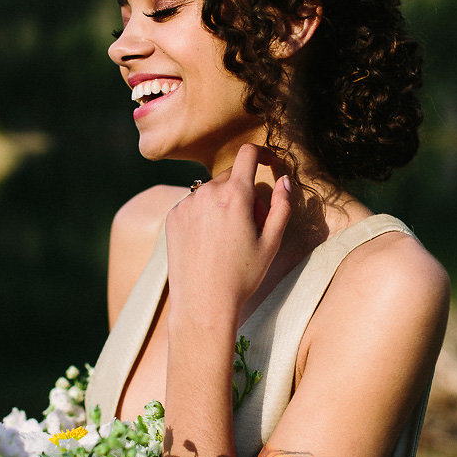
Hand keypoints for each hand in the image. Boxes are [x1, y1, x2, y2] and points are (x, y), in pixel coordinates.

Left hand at [164, 145, 291, 324]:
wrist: (203, 303)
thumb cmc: (242, 276)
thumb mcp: (271, 243)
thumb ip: (282, 207)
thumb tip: (284, 181)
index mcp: (235, 195)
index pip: (249, 154)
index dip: (262, 153)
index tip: (268, 162)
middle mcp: (206, 192)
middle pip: (231, 176)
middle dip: (244, 191)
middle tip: (250, 224)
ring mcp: (186, 203)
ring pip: (211, 190)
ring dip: (222, 203)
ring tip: (227, 238)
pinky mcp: (172, 216)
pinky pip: (193, 204)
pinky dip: (203, 214)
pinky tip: (207, 242)